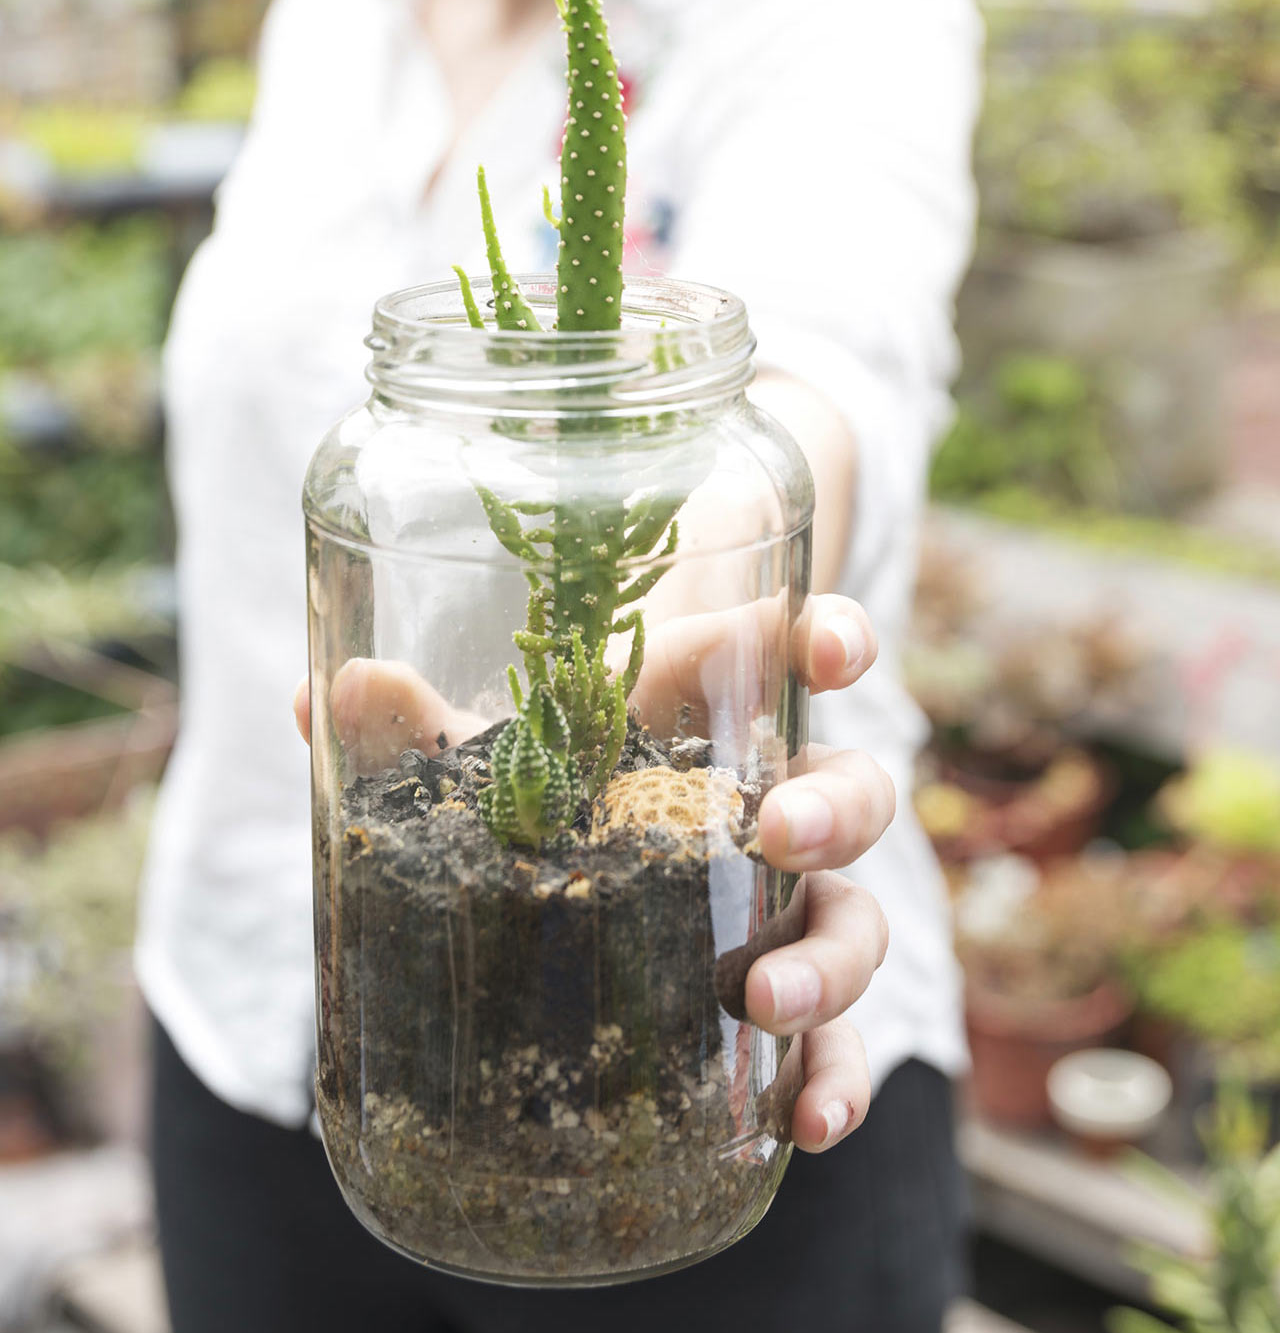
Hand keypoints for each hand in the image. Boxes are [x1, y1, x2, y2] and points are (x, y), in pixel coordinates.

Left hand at [294, 592, 892, 1152]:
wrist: (598, 857)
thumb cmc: (561, 783)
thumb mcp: (496, 758)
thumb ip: (420, 730)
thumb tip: (323, 693)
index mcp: (717, 721)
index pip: (793, 656)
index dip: (829, 638)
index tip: (829, 651)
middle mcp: (776, 807)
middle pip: (853, 790)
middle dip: (833, 808)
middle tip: (779, 834)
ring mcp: (791, 908)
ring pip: (859, 918)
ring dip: (831, 958)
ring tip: (767, 999)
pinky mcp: (790, 1003)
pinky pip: (842, 1040)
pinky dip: (838, 1078)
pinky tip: (807, 1124)